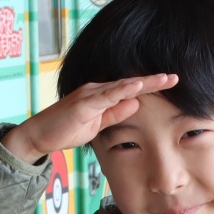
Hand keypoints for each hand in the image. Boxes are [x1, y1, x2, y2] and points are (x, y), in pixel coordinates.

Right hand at [4, 74, 178, 161]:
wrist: (39, 136)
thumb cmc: (66, 130)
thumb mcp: (98, 125)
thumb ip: (115, 114)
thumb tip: (136, 104)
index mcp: (101, 95)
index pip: (131, 89)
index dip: (151, 86)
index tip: (171, 83)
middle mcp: (97, 90)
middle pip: (130, 83)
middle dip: (154, 81)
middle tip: (175, 77)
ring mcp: (89, 95)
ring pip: (121, 86)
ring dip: (144, 82)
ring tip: (164, 79)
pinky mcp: (83, 103)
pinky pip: (105, 95)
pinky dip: (122, 90)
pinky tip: (137, 86)